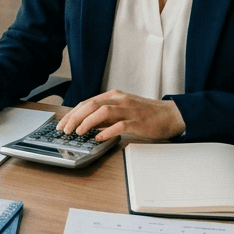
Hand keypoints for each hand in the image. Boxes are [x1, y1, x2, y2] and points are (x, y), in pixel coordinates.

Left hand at [56, 90, 185, 141]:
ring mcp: (129, 110)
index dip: (72, 113)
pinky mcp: (138, 122)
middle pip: (91, 105)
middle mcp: (120, 100)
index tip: (62, 124)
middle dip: (75, 118)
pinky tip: (99, 138)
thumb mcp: (122, 110)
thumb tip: (86, 125)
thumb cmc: (146, 114)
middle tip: (65, 130)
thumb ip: (105, 115)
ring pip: (102, 112)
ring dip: (87, 122)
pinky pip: (120, 125)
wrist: (171, 115)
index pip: (87, 102)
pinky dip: (107, 132)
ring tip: (78, 132)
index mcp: (114, 95)